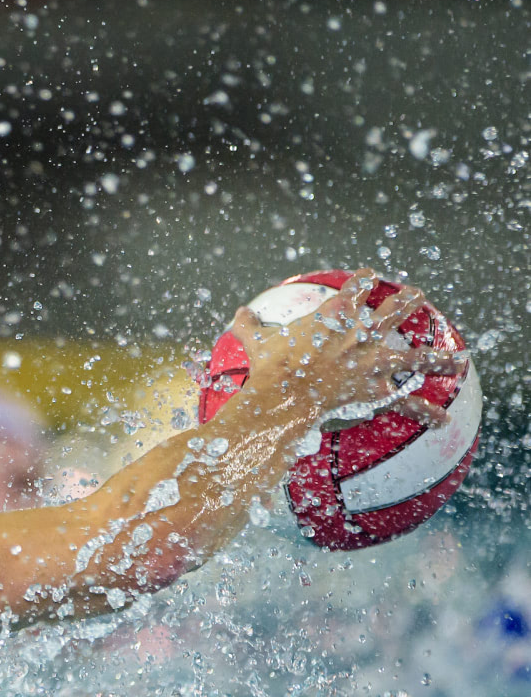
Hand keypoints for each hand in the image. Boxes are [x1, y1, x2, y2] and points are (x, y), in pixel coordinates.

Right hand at [233, 268, 464, 426]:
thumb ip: (250, 324)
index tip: (368, 277)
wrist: (282, 395)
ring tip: (458, 359)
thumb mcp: (257, 340)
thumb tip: (237, 313)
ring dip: (437, 357)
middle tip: (417, 296)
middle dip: (409, 301)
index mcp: (336, 313)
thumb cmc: (270, 365)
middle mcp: (363, 333)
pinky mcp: (377, 390)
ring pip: (416, 355)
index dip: (365, 280)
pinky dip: (424, 412)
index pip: (359, 287)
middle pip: (396, 309)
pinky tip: (442, 420)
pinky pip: (406, 402)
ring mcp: (374, 361)